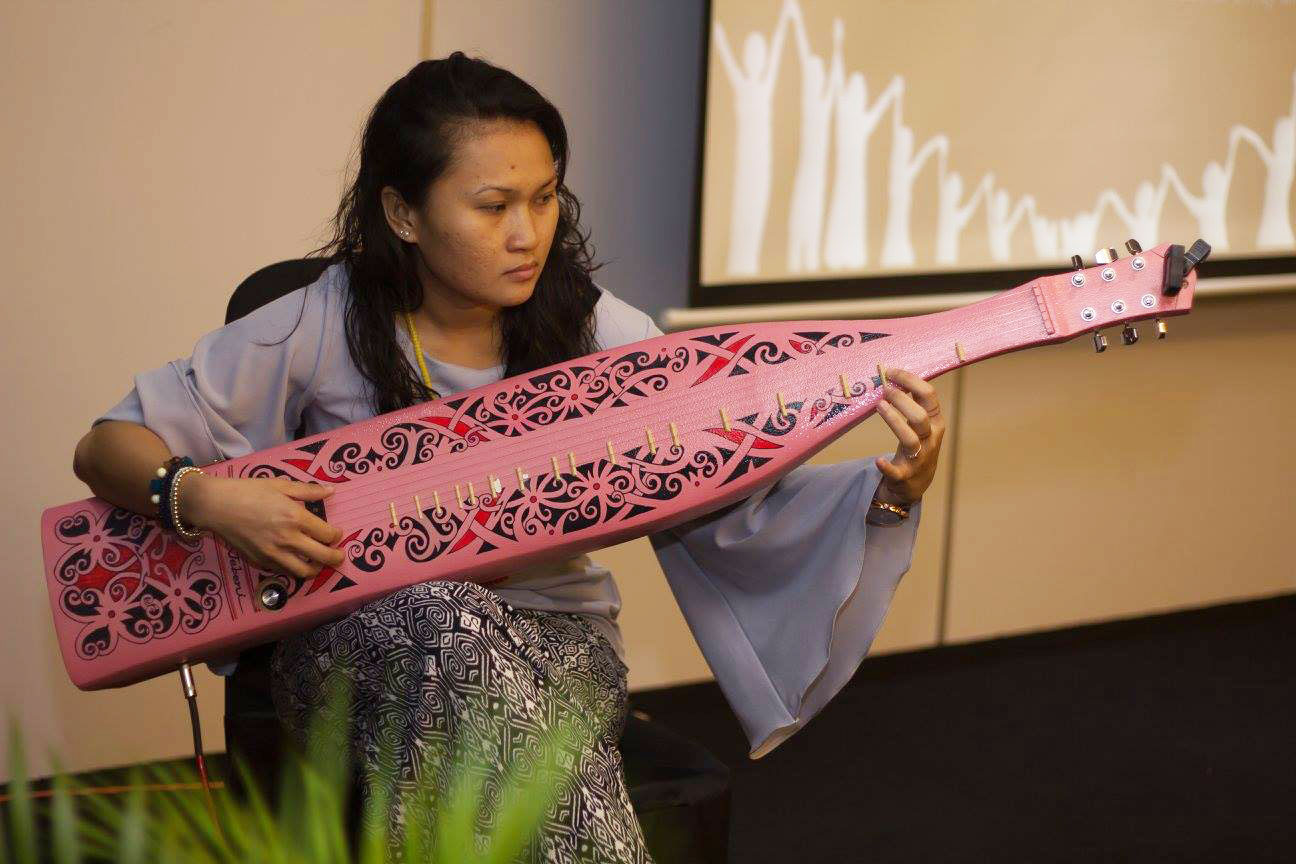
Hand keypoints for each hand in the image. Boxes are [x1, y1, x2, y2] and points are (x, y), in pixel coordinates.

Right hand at [181, 474, 345, 579]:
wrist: (216, 505)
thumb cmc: (248, 491)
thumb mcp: (280, 485)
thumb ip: (308, 491)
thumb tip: (332, 491)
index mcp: (295, 517)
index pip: (327, 535)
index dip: (336, 535)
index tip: (336, 533)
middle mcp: (288, 539)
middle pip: (323, 557)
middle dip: (336, 557)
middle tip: (338, 555)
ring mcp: (274, 554)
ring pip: (305, 572)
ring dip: (317, 568)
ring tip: (318, 561)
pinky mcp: (261, 562)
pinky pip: (285, 572)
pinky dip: (295, 569)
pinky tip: (296, 559)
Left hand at [873, 367, 944, 505]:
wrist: (917, 482)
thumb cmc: (917, 444)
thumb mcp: (921, 423)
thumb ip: (913, 402)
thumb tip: (893, 375)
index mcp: (934, 422)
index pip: (929, 396)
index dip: (910, 381)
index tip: (891, 372)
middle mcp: (930, 439)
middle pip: (920, 417)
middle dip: (902, 400)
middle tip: (884, 389)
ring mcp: (919, 458)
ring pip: (910, 439)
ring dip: (894, 421)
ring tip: (879, 405)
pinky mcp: (905, 475)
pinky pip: (897, 471)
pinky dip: (887, 466)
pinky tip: (878, 460)